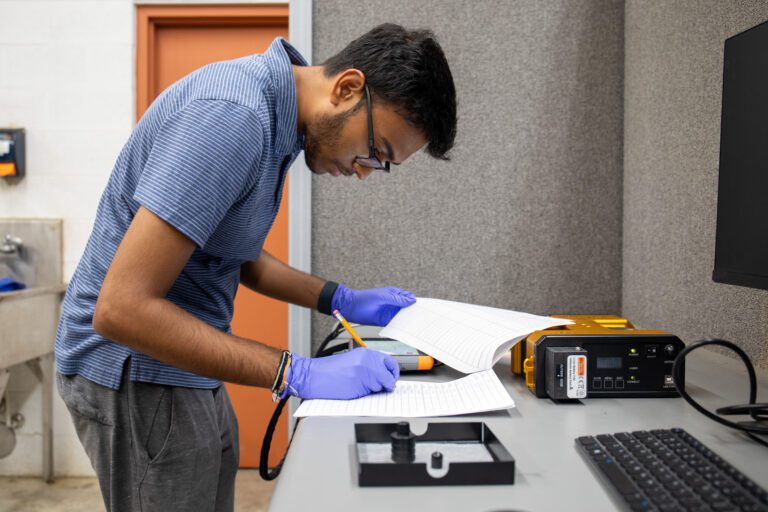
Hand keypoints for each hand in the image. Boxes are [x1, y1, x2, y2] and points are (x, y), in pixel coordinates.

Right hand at [283, 348, 399, 399]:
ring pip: (381, 386)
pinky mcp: (358, 386)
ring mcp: (363, 373)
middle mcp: (367, 361)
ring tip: (359, 387)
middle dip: (386, 383)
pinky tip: (354, 391)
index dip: (392, 373)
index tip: (390, 379)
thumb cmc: (328, 371)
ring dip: (375, 390)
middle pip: (389, 376)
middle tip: (380, 387)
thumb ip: (369, 365)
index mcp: (365, 354)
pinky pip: (370, 394)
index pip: (390, 363)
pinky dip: (366, 395)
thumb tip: (384, 375)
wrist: (312, 376)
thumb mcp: (352, 361)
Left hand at [331, 284, 415, 325]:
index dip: (416, 302)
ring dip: (408, 321)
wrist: (352, 307)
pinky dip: (400, 327)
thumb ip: (398, 299)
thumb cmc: (366, 298)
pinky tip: (405, 329)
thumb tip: (412, 300)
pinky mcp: (385, 322)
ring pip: (402, 317)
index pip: (409, 298)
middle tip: (423, 317)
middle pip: (407, 309)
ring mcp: (390, 313)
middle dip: (414, 313)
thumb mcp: (384, 296)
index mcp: (395, 294)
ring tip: (416, 324)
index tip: (424, 307)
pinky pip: (395, 325)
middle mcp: (393, 304)